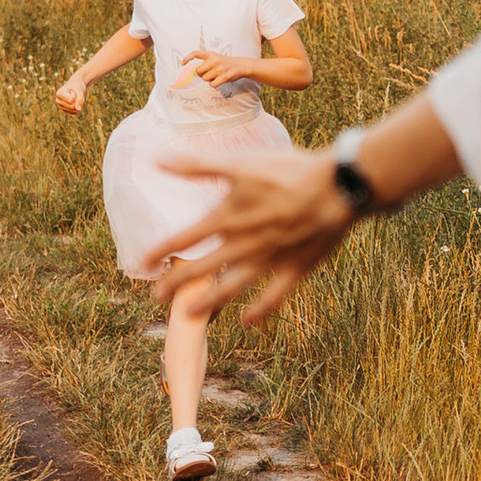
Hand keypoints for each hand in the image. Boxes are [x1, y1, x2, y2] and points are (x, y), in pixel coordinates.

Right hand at [55, 73, 89, 114]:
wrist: (77, 85)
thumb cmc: (77, 86)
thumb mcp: (80, 90)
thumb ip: (80, 99)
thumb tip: (78, 109)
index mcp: (59, 94)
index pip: (70, 100)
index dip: (75, 95)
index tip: (72, 90)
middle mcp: (58, 101)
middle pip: (72, 106)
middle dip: (77, 100)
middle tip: (75, 94)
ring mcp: (61, 106)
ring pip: (74, 110)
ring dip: (78, 104)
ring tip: (74, 97)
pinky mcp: (66, 110)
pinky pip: (75, 113)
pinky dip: (78, 107)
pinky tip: (75, 101)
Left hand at [143, 146, 357, 323]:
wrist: (337, 187)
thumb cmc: (287, 171)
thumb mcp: (239, 163)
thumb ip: (197, 165)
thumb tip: (159, 159)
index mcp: (227, 218)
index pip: (184, 239)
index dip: (160, 250)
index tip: (143, 263)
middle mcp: (243, 245)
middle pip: (202, 269)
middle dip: (177, 283)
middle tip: (157, 296)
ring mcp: (268, 261)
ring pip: (231, 287)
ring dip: (208, 302)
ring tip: (189, 314)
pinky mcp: (294, 269)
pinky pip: (273, 297)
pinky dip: (259, 310)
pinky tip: (247, 321)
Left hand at [178, 49, 258, 88]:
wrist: (240, 65)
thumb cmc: (225, 63)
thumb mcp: (215, 57)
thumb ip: (205, 62)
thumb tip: (194, 72)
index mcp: (211, 54)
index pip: (196, 53)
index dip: (188, 58)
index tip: (182, 63)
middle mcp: (214, 60)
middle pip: (198, 71)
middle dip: (201, 74)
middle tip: (208, 73)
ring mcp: (219, 68)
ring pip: (205, 79)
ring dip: (209, 79)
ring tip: (216, 75)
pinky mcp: (224, 77)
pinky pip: (212, 84)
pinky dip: (214, 84)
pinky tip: (219, 80)